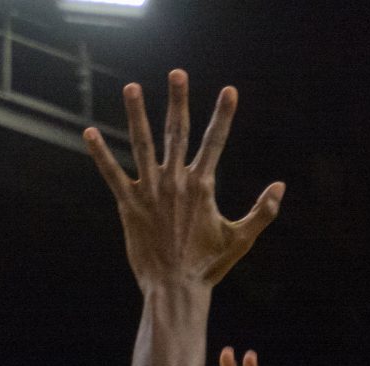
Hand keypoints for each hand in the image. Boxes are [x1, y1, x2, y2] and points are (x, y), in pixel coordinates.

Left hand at [86, 71, 285, 292]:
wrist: (175, 289)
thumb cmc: (209, 266)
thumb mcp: (241, 239)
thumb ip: (262, 212)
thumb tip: (280, 187)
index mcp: (202, 186)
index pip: (216, 141)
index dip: (224, 115)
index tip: (229, 90)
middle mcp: (175, 181)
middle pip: (178, 131)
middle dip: (179, 100)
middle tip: (178, 73)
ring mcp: (150, 191)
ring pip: (142, 143)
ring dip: (136, 114)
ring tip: (132, 87)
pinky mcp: (128, 205)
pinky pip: (111, 174)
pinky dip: (100, 153)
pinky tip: (88, 133)